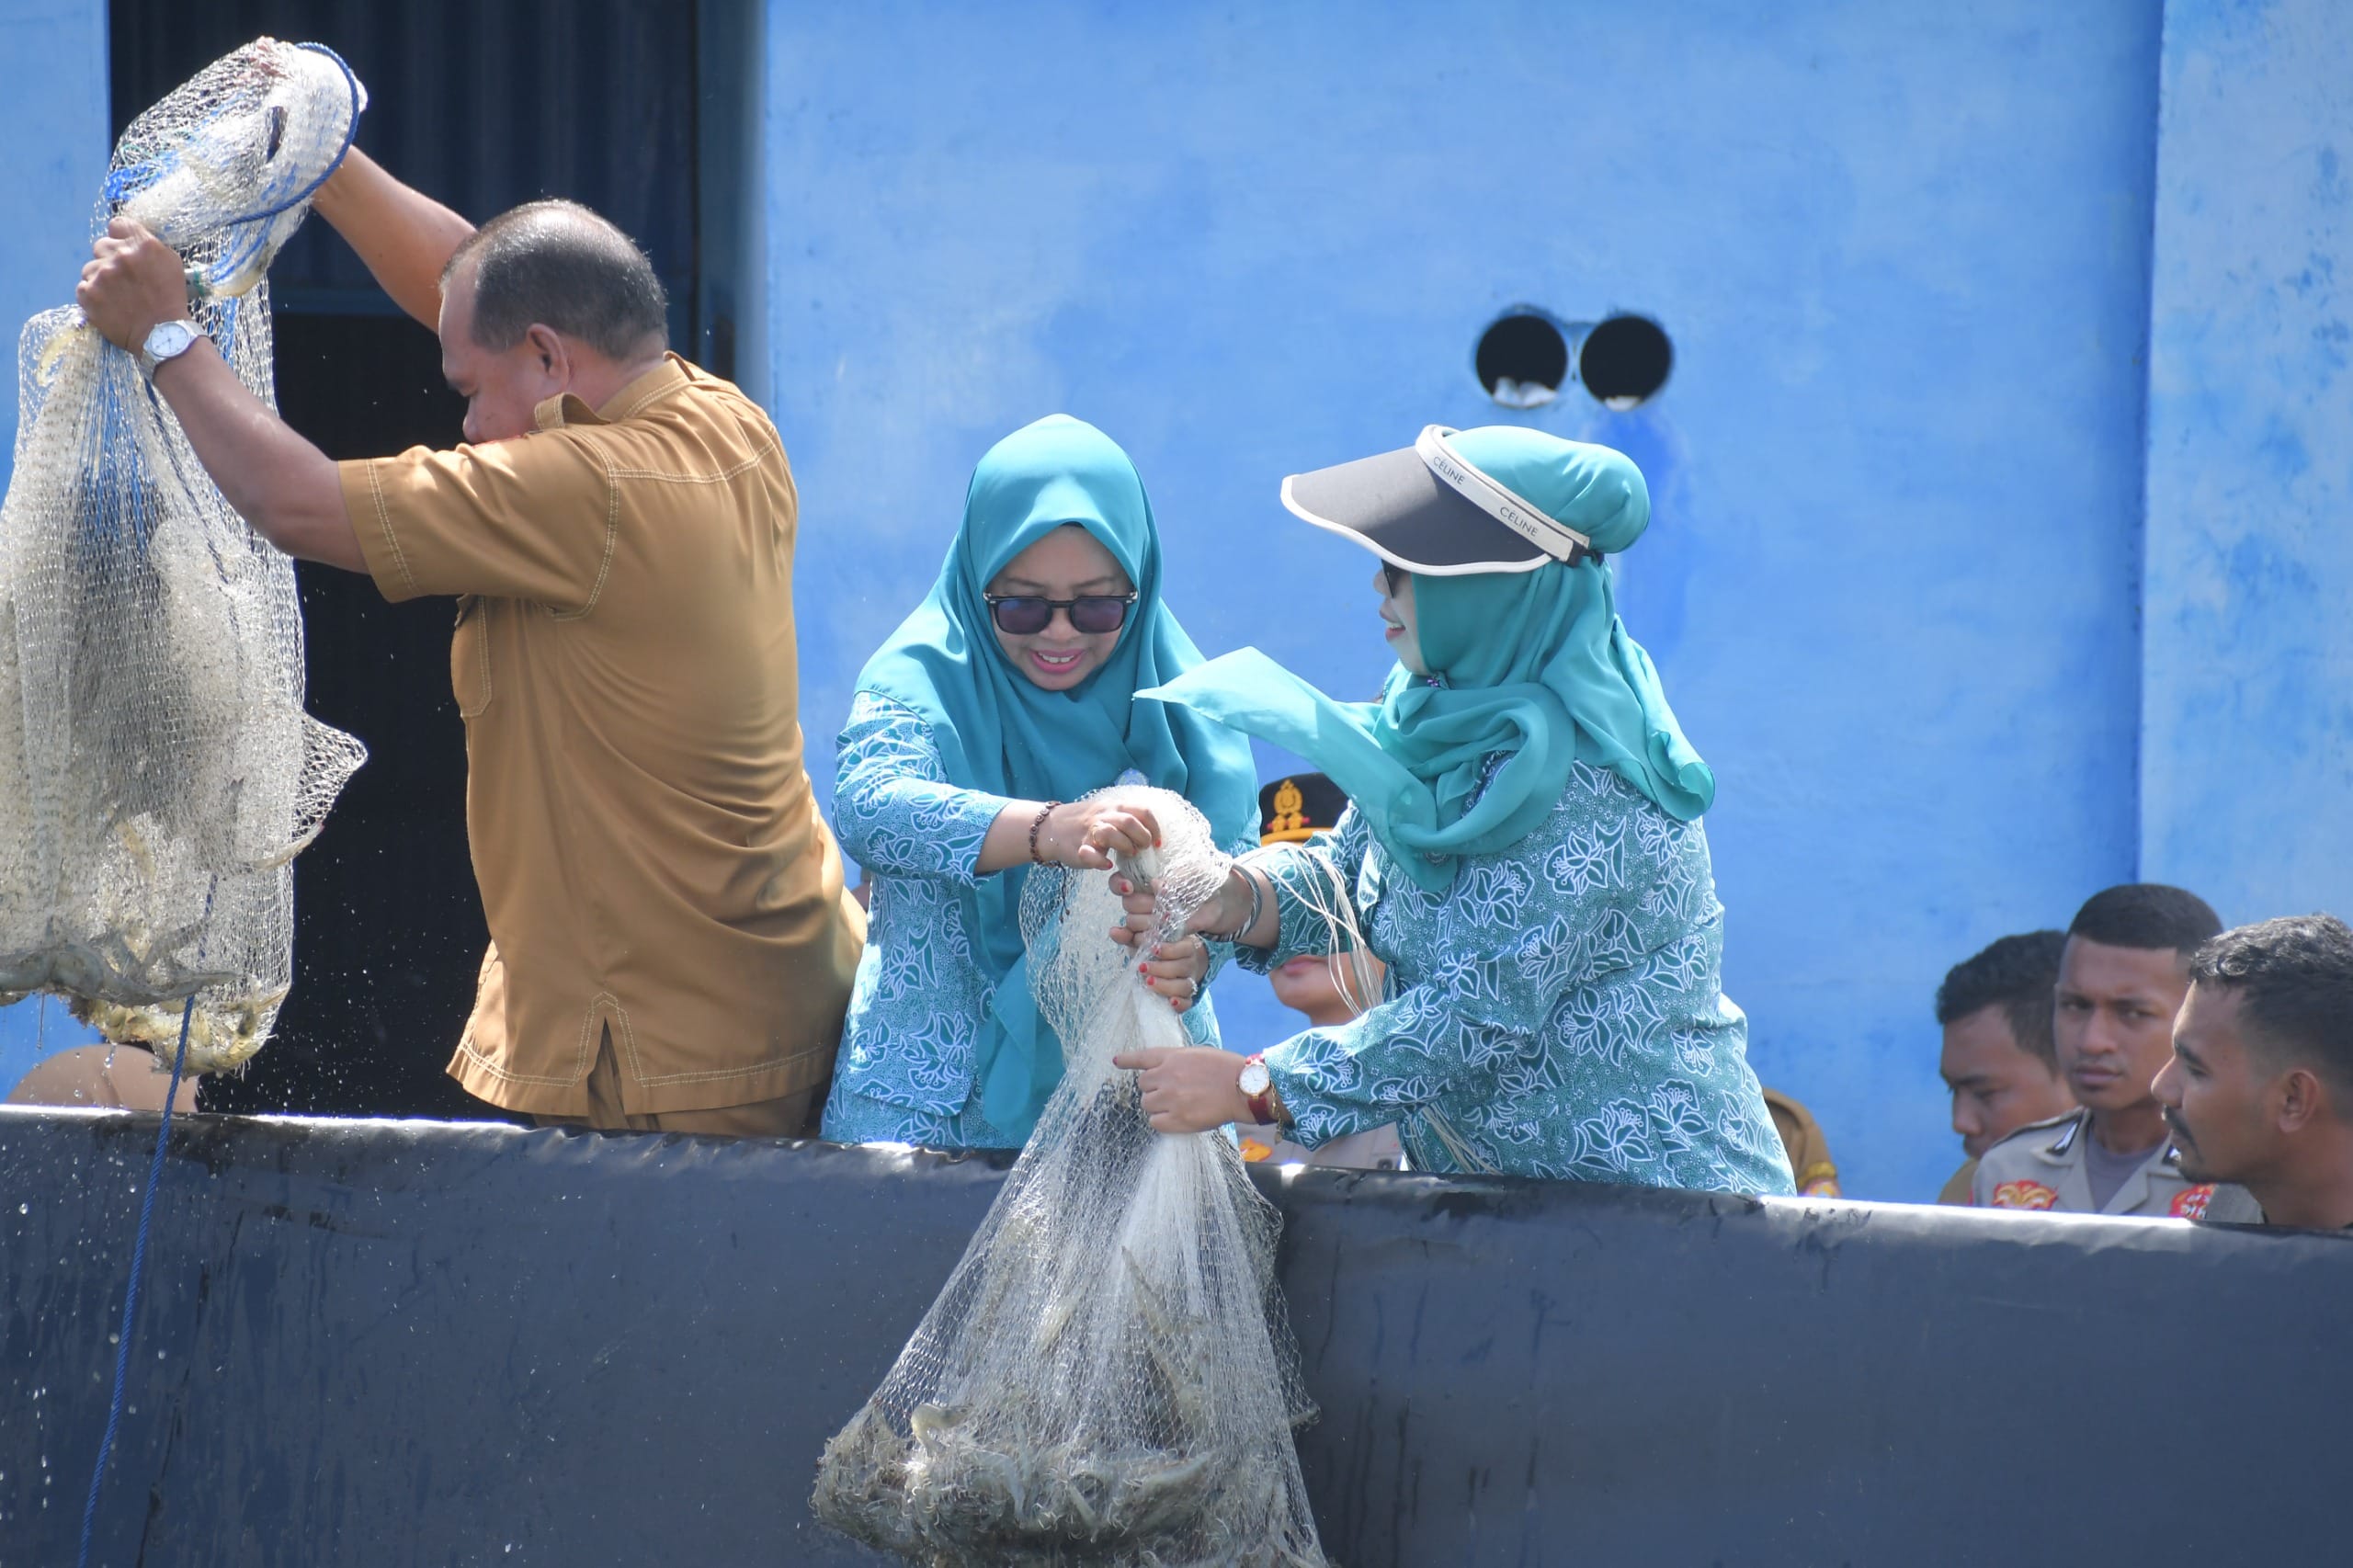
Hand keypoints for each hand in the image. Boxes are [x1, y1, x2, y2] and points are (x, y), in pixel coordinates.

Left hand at [76, 219, 190, 352]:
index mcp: (143, 245)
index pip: (118, 224)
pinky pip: (83, 287)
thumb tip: (130, 238)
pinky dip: (93, 296)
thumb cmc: (170, 300)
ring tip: (117, 297)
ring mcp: (102, 275)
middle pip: (101, 245)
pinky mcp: (88, 294)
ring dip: (100, 279)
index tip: (124, 249)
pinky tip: (109, 306)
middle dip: (109, 259)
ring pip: (90, 268)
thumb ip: (149, 246)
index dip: (120, 237)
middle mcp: (120, 256)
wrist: (164, 335)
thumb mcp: (171, 265)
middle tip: (122, 279)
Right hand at [1037, 798, 1160, 871]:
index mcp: (1115, 807)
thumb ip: (1129, 819)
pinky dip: (1099, 861)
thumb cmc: (1087, 823)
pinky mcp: (1078, 847)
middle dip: (1141, 837)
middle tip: (1143, 849)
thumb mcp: (1109, 813)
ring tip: (1129, 854)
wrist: (1051, 827)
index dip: (1154, 827)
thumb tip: (1153, 833)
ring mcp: (1089, 831)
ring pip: (1109, 832)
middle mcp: (1103, 816)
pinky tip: (1107, 865)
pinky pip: (1089, 853)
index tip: (1157, 843)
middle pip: (1129, 821)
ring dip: (1124, 845)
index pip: (1142, 811)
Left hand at [1106, 913, 1209, 1013]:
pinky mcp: (1185, 998)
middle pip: (1183, 966)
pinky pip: (1187, 1002)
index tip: (1152, 950)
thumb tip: (1113, 932)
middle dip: (1162, 968)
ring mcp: (1188, 981)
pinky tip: (1170, 1002)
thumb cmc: (1152, 951)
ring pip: (1185, 985)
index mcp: (1183, 946)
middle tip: (1141, 968)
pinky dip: (1180, 1003)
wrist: (1164, 965)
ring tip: (1147, 983)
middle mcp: (1188, 964)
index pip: (1185, 947)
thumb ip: (1129, 935)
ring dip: (1166, 985)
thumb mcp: (1142, 940)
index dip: (1170, 950)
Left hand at [1112, 1046, 1252, 1134]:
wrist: (1242, 1088)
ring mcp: (1170, 1098)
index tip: (1117, 1062)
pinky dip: (1162, 1121)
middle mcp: (1166, 1076)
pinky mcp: (1177, 1119)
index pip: (1142, 1057)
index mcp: (1172, 1057)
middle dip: (1153, 1088)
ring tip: (1178, 1105)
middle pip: (1142, 1085)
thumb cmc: (1226, 1069)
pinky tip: (1177, 1118)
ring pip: (1147, 1104)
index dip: (1128, 1060)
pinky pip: (1155, 1122)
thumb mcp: (1199, 1055)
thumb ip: (1177, 1061)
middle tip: (1172, 1092)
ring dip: (1158, 1105)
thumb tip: (1165, 1070)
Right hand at [1116, 864, 1250, 943]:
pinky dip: (1129, 939)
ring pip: (1132, 922)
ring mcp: (1147, 917)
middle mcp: (1141, 897)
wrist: (1218, 903)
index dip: (1120, 885)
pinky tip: (1131, 937)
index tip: (1130, 887)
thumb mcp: (1194, 873)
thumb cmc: (1203, 881)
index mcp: (1145, 878)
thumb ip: (1175, 876)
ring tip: (1166, 919)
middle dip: (1142, 905)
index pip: (1119, 881)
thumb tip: (1155, 884)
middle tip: (1160, 905)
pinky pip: (1134, 939)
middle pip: (1127, 904)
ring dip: (1148, 922)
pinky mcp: (1154, 934)